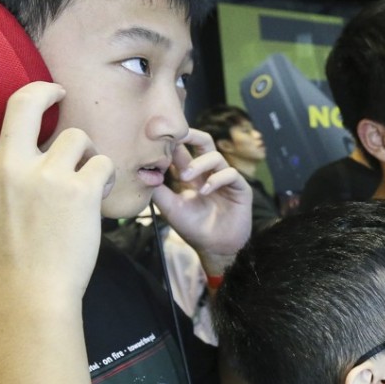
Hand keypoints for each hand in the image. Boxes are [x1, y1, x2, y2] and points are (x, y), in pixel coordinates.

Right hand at [0, 82, 113, 300]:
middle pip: (27, 101)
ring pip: (78, 138)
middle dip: (47, 90)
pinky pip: (102, 164)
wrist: (29, 294)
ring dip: (85, 156)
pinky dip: (103, 180)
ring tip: (81, 183)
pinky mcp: (79, 188)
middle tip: (59, 91)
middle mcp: (5, 164)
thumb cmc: (7, 257)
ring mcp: (43, 174)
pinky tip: (94, 199)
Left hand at [151, 128, 250, 274]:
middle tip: (177, 136)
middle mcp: (210, 174)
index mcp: (193, 176)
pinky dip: (216, 179)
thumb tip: (143, 172)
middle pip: (205, 143)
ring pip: (215, 156)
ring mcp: (226, 180)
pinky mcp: (240, 188)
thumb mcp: (170, 208)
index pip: (184, 151)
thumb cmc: (194, 229)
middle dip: (191, 135)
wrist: (215, 248)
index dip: (174, 144)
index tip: (160, 139)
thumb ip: (159, 191)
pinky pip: (230, 173)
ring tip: (185, 178)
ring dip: (198, 164)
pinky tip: (205, 191)